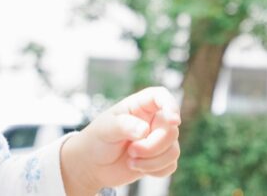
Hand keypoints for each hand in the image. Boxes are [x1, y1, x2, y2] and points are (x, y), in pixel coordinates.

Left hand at [60, 86, 180, 194]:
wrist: (93, 164)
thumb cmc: (98, 140)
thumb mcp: (106, 129)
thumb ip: (124, 125)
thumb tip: (144, 130)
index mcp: (140, 106)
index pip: (162, 96)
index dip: (171, 105)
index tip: (173, 121)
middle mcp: (153, 120)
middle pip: (171, 130)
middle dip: (153, 146)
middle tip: (131, 151)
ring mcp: (158, 140)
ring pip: (173, 150)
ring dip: (152, 161)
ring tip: (131, 161)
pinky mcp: (159, 158)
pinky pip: (170, 165)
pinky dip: (155, 170)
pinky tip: (137, 168)